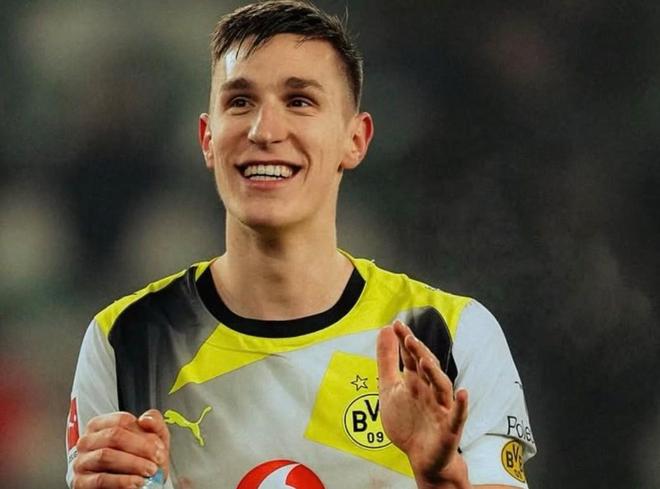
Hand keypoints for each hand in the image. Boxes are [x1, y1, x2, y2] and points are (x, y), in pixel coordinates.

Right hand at [72, 409, 169, 488]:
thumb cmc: (139, 459)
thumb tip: (146, 419)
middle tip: (157, 459)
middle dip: (141, 448)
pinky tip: (136, 482)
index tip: (158, 447)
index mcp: (102, 425)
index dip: (144, 433)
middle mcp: (88, 440)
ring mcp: (82, 461)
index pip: (122, 421)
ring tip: (149, 471)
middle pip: (114, 436)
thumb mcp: (151, 439)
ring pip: (106, 456)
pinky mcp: (81, 482)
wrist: (132, 485)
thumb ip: (154, 423)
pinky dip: (122, 481)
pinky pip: (101, 479)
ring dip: (133, 464)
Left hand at [377, 321, 468, 487]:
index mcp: (416, 380)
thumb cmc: (409, 422)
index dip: (405, 341)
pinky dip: (462, 405)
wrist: (422, 459)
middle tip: (408, 338)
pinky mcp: (450, 429)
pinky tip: (463, 393)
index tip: (396, 324)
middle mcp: (430, 390)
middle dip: (419, 353)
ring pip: (442, 387)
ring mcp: (442, 408)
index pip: (412, 356)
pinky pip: (458, 416)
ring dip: (434, 373)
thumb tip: (384, 329)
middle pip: (428, 368)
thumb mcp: (390, 389)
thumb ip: (387, 360)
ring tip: (425, 360)